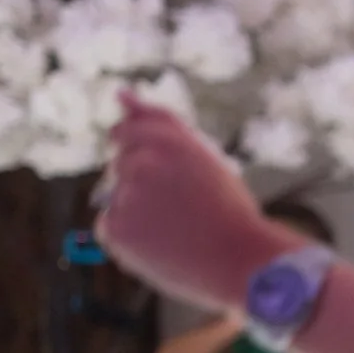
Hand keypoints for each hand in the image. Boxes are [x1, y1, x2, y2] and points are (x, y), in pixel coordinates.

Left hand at [97, 95, 294, 312]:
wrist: (243, 261)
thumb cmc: (230, 212)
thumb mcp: (203, 159)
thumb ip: (161, 125)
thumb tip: (120, 91)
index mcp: (169, 140)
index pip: (132, 128)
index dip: (136, 145)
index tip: (147, 166)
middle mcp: (143, 160)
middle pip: (120, 165)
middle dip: (139, 183)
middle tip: (178, 211)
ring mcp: (126, 194)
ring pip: (115, 197)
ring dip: (136, 211)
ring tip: (178, 232)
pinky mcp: (116, 226)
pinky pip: (110, 228)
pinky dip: (129, 239)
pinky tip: (161, 247)